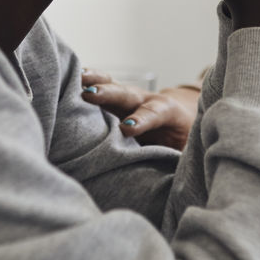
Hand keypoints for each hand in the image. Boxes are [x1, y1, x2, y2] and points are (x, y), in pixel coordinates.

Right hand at [80, 69, 197, 149]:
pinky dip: (87, 83)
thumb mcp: (190, 147)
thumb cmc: (186, 135)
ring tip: (75, 80)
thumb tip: (176, 180)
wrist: (185, 112)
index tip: (127, 128)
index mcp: (168, 112)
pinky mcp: (117, 99)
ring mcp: (130, 98)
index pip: (155, 113)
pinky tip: (70, 79)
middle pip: (127, 95)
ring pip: (112, 87)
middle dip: (109, 94)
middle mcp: (147, 100)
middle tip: (90, 94)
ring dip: (94, 83)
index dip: (141, 119)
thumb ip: (181, 157)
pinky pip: (102, 88)